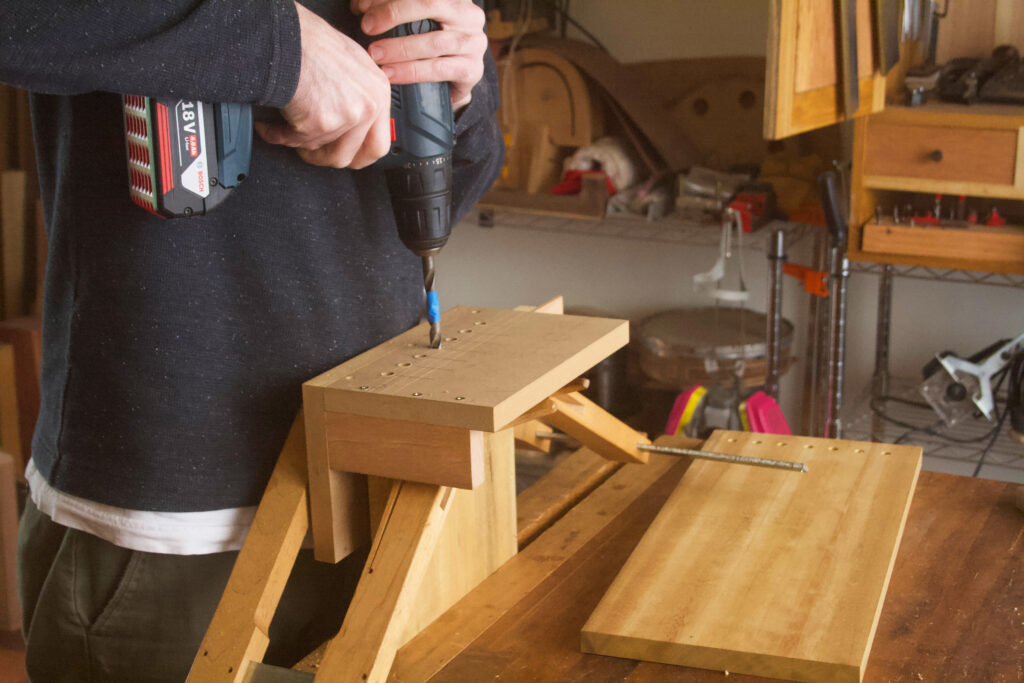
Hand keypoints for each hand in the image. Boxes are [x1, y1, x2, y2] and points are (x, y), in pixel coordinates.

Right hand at [255, 2, 391, 168]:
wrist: (287, 37)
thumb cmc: (312, 44)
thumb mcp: (353, 66)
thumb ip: (360, 97)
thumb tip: (356, 126)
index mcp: (379, 94)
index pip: (378, 145)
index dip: (358, 157)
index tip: (345, 157)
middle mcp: (368, 107)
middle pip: (349, 157)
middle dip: (325, 159)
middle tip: (311, 152)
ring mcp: (346, 117)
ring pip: (320, 151)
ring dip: (299, 145)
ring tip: (286, 130)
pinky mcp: (320, 123)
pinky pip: (296, 142)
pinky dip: (279, 135)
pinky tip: (270, 126)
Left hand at [353, 0, 486, 109]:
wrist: (454, 80)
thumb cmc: (428, 44)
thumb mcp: (416, 20)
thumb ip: (396, 10)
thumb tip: (359, 6)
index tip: (360, 7)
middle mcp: (468, 14)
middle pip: (431, 4)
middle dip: (394, 13)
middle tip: (367, 26)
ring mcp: (474, 43)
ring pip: (435, 41)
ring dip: (400, 47)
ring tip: (375, 54)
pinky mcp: (473, 70)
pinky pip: (439, 69)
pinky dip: (411, 72)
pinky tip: (391, 74)